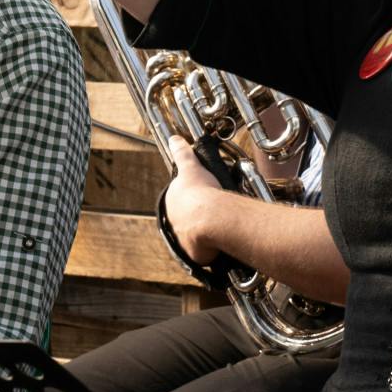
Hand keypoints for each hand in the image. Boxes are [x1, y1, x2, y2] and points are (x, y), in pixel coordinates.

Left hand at [162, 134, 228, 264]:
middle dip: (199, 215)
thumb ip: (182, 154)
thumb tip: (175, 139)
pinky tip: (220, 242)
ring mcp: (181, 238)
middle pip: (187, 217)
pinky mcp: (192, 253)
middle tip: (216, 211)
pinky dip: (210, 248)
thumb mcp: (192, 166)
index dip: (194, 198)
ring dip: (205, 233)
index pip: (181, 200)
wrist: (211, 217)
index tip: (206, 197)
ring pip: (194, 234)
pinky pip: (202, 251)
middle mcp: (172, 221)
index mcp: (170, 201)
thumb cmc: (202, 191)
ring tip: (221, 227)